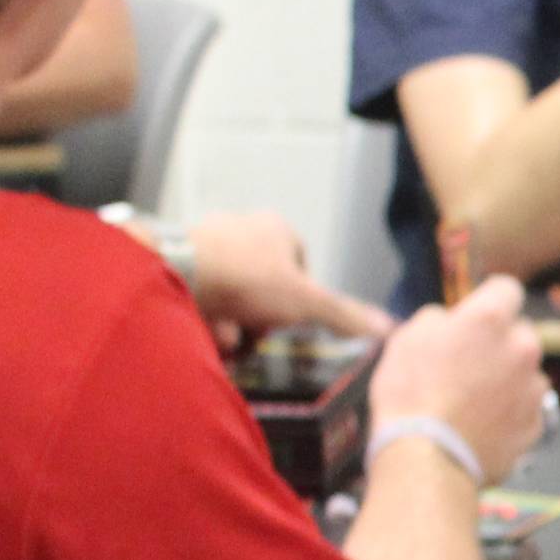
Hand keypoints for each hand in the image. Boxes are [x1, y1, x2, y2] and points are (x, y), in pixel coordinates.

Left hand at [187, 213, 386, 352]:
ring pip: (233, 294)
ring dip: (234, 321)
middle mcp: (240, 228)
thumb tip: (387, 328)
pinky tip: (204, 327)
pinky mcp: (177, 262)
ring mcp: (206, 243)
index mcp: (276, 227)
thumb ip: (345, 316)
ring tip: (227, 333)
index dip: (302, 298)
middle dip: (263, 316)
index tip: (295, 318)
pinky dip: (206, 317)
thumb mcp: (308, 302)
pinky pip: (203, 296)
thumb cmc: (243, 276)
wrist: (173, 273)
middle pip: (266, 285)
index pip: (302, 265)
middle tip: (258, 330)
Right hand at [366, 275, 546, 483]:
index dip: (490, 299)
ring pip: (525, 372)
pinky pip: (526, 407)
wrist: (426, 456)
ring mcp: (534, 387)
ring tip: (471, 401)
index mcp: (490, 320)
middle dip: (499, 343)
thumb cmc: (410, 394)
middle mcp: (522, 348)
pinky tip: (481, 423)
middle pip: (519, 333)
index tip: (478, 314)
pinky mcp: (537, 422)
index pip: (506, 289)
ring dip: (507, 379)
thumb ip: (439, 320)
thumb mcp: (407, 338)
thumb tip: (451, 322)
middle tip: (467, 365)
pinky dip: (510, 412)